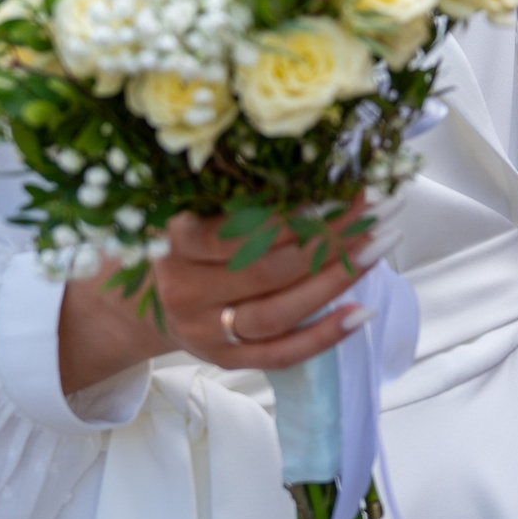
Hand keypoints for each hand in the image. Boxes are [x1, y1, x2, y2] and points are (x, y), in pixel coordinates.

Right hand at [55, 205, 376, 392]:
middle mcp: (185, 291)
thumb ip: (232, 191)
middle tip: (379, 208)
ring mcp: (204, 332)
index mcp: (172, 243)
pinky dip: (324, 336)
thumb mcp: (188, 205)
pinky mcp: (224, 359)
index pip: (239, 232)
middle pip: (267, 270)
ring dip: (336, 278)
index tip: (343, 187)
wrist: (136, 300)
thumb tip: (311, 158)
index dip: (294, 212)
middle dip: (330, 238)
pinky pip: (279, 355)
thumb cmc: (180, 238)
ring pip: (278, 312)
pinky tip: (363, 312)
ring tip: (381, 244)